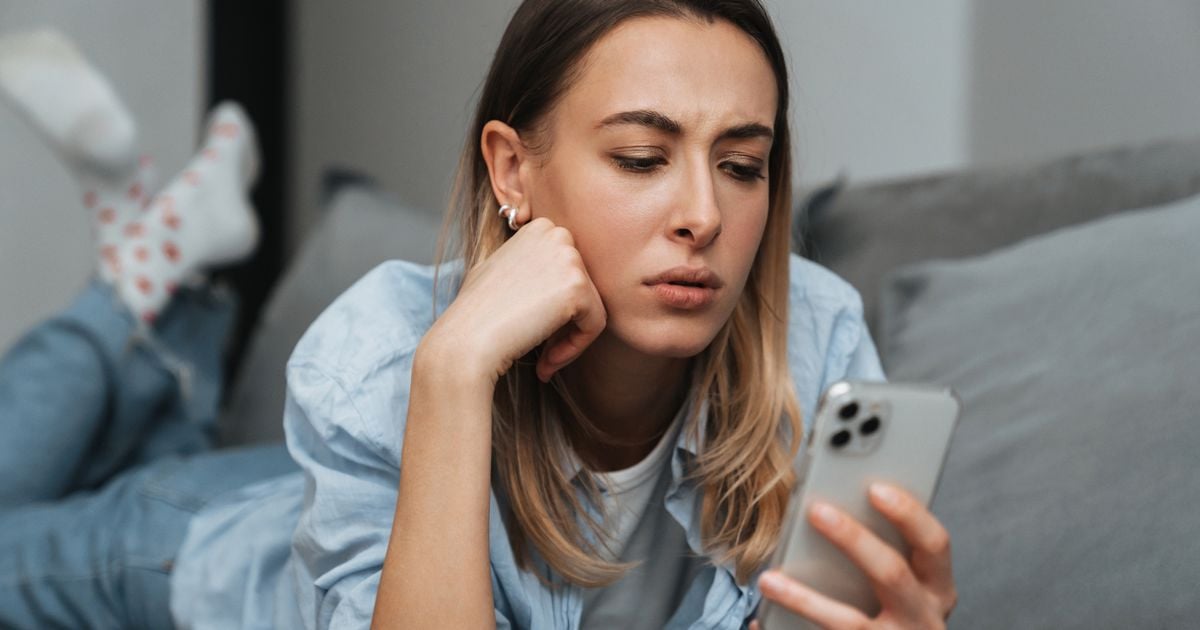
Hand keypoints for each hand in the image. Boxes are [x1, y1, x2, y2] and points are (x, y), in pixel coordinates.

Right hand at [424, 217, 606, 383]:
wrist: (466, 340)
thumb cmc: (475, 313)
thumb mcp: (497, 270)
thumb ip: (526, 265)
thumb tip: (546, 277)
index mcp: (540, 228)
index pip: (568, 272)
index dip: (554, 306)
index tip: (533, 328)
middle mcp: (556, 234)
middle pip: (584, 287)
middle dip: (566, 322)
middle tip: (542, 351)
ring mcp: (568, 257)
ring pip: (592, 307)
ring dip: (570, 339)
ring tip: (543, 361)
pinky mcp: (577, 286)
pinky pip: (595, 324)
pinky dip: (576, 348)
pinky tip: (546, 363)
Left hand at [751, 483, 956, 628]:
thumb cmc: (893, 615)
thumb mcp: (904, 588)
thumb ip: (883, 551)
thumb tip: (831, 508)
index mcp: (937, 589)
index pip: (934, 544)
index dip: (908, 513)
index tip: (875, 487)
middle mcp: (924, 619)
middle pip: (892, 574)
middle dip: (854, 540)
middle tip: (816, 510)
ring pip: (850, 622)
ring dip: (804, 599)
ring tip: (767, 580)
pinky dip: (787, 629)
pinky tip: (759, 621)